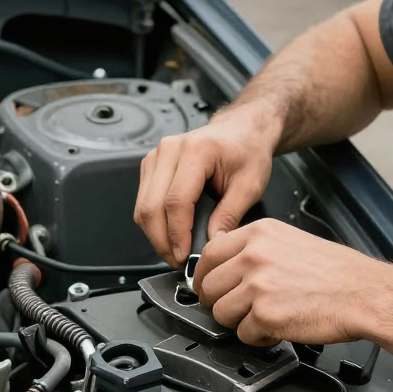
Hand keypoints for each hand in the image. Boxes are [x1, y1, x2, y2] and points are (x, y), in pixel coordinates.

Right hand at [135, 106, 279, 266]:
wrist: (241, 131)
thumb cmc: (247, 150)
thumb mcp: (250, 185)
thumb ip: (230, 215)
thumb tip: (212, 243)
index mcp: (196, 150)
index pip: (176, 201)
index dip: (178, 234)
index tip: (184, 256)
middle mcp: (170, 150)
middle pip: (151, 206)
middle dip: (162, 241)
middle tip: (179, 261)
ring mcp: (156, 156)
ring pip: (142, 206)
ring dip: (155, 235)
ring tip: (175, 251)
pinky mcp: (152, 165)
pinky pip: (144, 201)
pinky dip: (154, 223)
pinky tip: (170, 235)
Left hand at [194, 219, 392, 345]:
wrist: (365, 294)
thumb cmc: (339, 272)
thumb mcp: (292, 241)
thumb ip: (258, 249)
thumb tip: (230, 263)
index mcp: (260, 233)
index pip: (210, 253)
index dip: (204, 275)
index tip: (207, 285)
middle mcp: (255, 256)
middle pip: (209, 285)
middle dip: (219, 302)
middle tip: (235, 309)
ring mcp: (257, 285)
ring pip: (221, 312)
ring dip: (239, 322)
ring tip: (265, 318)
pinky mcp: (265, 315)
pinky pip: (243, 334)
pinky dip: (259, 337)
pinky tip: (279, 327)